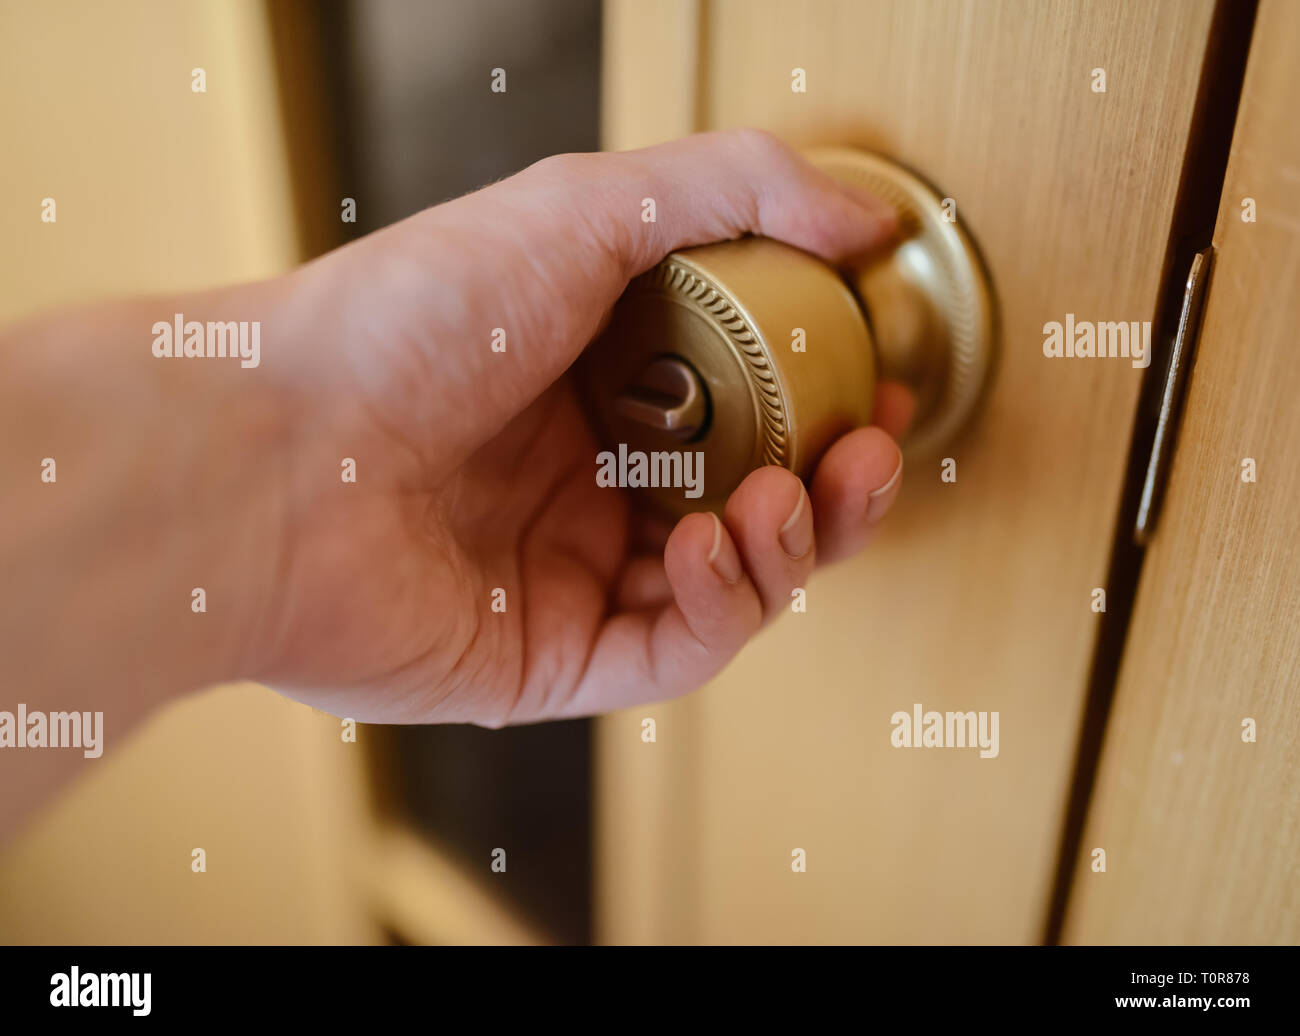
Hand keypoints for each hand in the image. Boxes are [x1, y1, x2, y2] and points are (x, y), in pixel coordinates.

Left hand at [245, 130, 909, 724]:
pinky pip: (677, 649)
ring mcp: (571, 573)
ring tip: (788, 494)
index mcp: (597, 382)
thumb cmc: (406, 319)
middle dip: (834, 487)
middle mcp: (588, 480)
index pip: (748, 406)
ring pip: (732, 583)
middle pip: (756, 503)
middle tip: (871, 454)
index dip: (827, 401)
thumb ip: (736, 190)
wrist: (272, 449)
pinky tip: (714, 545)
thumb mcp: (583, 207)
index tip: (881, 385)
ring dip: (790, 544)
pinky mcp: (552, 659)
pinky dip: (724, 605)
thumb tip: (866, 217)